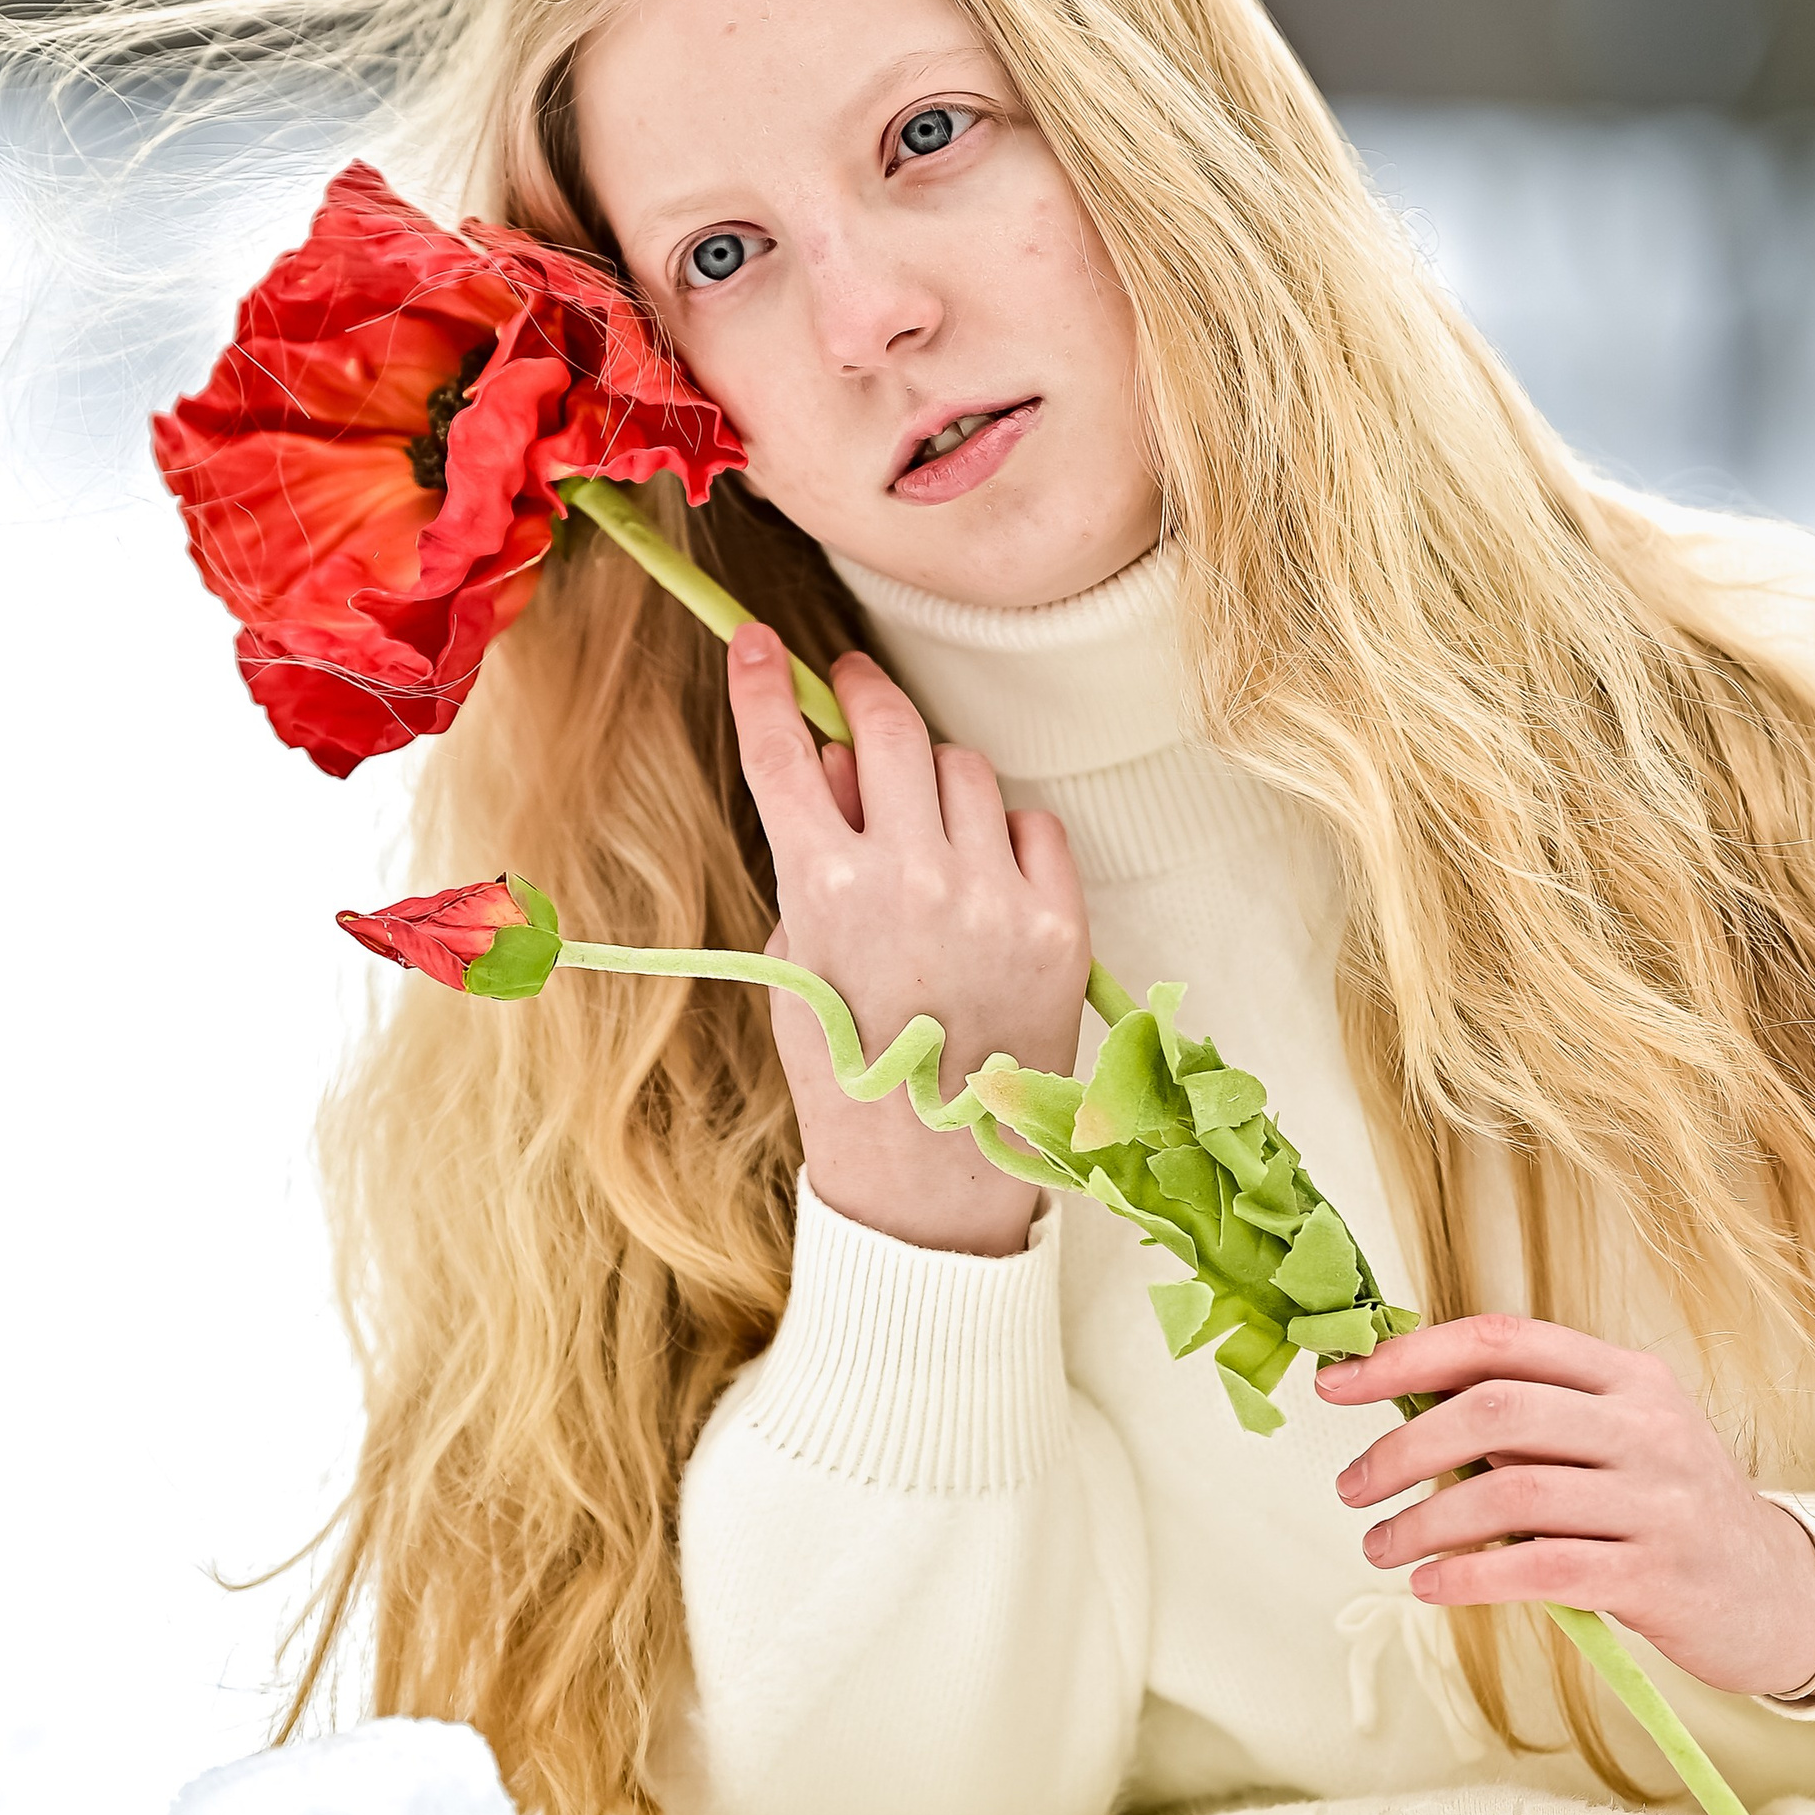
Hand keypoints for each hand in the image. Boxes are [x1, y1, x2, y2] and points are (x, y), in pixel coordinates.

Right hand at [727, 625, 1089, 1255]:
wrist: (934, 1172)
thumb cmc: (851, 1068)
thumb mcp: (797, 962)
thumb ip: (812, 856)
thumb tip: (830, 763)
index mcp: (825, 892)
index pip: (782, 757)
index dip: (765, 687)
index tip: (756, 641)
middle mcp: (912, 881)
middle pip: (889, 731)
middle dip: (864, 692)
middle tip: (856, 687)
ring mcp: (993, 899)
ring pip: (965, 769)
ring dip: (937, 779)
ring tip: (924, 827)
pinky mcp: (1058, 923)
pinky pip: (1035, 825)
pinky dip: (1009, 836)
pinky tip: (989, 879)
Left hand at [1316, 1313, 1814, 1701]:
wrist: (1776, 1593)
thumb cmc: (1667, 1510)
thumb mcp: (1618, 1438)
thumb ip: (1534, 1417)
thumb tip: (1404, 1402)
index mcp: (1627, 1375)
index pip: (1503, 1340)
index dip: (1410, 1355)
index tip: (1338, 1384)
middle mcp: (1645, 1424)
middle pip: (1496, 1409)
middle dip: (1404, 1445)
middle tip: (1351, 1484)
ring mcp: (1656, 1499)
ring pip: (1509, 1490)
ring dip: (1423, 1521)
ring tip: (1380, 1546)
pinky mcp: (1656, 1575)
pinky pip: (1542, 1567)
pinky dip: (1471, 1576)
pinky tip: (1431, 1586)